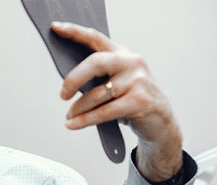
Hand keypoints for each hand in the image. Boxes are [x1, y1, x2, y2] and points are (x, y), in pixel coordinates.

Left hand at [52, 21, 181, 180]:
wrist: (161, 121)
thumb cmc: (132, 99)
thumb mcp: (117, 81)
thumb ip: (98, 76)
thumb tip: (67, 83)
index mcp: (122, 54)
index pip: (95, 38)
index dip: (74, 32)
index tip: (55, 28)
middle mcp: (131, 63)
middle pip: (95, 63)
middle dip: (73, 79)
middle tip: (62, 95)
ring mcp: (138, 81)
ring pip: (97, 94)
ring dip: (78, 108)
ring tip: (69, 116)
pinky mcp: (140, 101)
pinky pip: (104, 112)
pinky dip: (85, 120)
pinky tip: (73, 124)